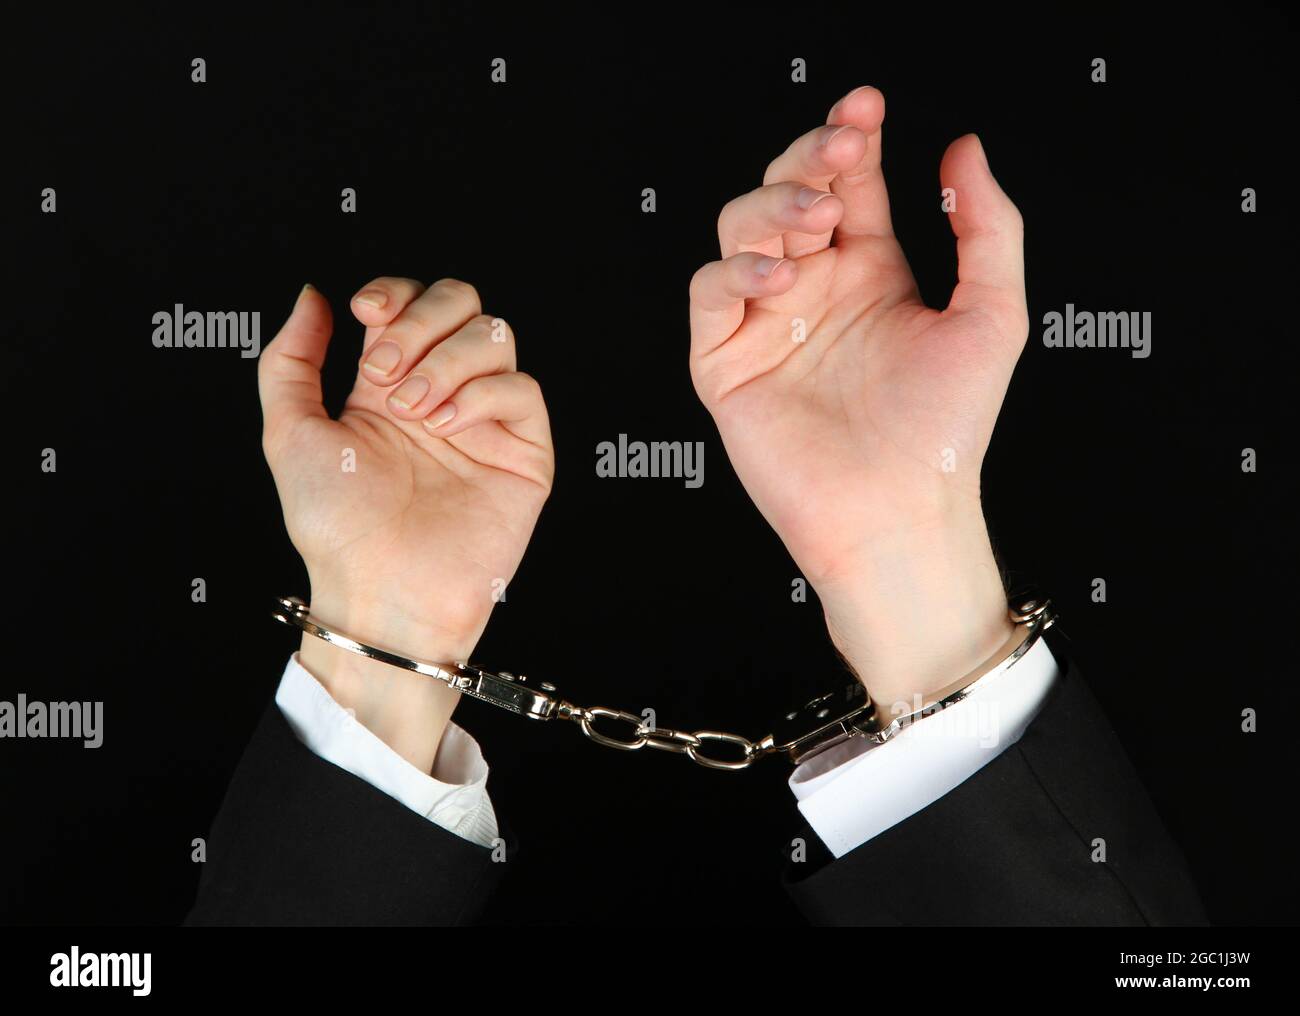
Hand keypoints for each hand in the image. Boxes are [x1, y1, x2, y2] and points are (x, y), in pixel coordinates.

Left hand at [258, 278, 552, 770]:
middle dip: (424, 319)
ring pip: (496, 337)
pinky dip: (482, 393)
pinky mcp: (523, 452)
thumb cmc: (335, 529)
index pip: (411, 303)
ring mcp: (485, 421)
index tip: (366, 314)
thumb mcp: (289, 433)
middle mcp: (441, 394)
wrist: (379, 590)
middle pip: (463, 303)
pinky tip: (448, 426)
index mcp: (389, 385)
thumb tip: (311, 297)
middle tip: (388, 372)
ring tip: (417, 411)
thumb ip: (291, 360)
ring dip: (449, 359)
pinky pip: (521, 389)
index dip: (395, 293)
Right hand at [688, 87, 1027, 710]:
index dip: (852, 138)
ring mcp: (766, 323)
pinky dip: (735, 269)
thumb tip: (964, 150)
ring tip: (813, 219)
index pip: (849, 185)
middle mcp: (815, 290)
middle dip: (806, 159)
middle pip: (787, 192)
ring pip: (740, 229)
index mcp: (871, 274)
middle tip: (839, 151)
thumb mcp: (992, 315)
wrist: (899, 511)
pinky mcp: (726, 361)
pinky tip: (780, 272)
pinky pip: (710, 292)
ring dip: (771, 205)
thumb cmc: (945, 430)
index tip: (867, 107)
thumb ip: (986, 227)